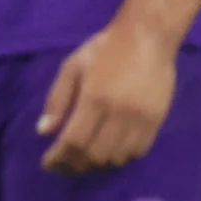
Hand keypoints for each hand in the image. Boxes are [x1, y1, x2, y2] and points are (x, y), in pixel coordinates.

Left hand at [37, 24, 178, 174]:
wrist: (148, 36)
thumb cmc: (105, 48)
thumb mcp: (72, 66)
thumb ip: (57, 99)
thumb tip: (43, 131)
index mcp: (94, 98)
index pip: (74, 142)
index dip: (59, 158)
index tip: (48, 163)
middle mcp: (119, 113)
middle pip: (95, 155)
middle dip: (76, 165)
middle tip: (65, 164)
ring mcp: (141, 118)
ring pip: (117, 157)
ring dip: (98, 163)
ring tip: (87, 158)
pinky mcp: (157, 119)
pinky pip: (138, 151)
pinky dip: (121, 157)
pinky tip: (111, 150)